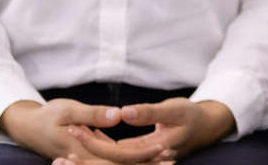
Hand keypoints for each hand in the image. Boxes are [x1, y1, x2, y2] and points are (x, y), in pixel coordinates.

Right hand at [0, 99, 151, 164]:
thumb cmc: (47, 116)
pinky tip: (147, 152)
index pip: (119, 158)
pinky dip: (129, 157)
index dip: (142, 155)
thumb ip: (93, 114)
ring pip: (119, 164)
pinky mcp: (90, 155)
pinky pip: (113, 159)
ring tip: (166, 158)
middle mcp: (88, 160)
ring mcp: (89, 159)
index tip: (164, 148)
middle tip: (172, 160)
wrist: (28, 127)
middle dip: (146, 164)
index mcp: (84, 151)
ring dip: (141, 162)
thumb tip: (118, 115)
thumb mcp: (68, 110)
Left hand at [57, 98, 235, 163]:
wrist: (207, 126)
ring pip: (112, 163)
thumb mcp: (174, 109)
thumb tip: (122, 113)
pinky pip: (118, 157)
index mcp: (156, 150)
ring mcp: (144, 160)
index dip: (94, 144)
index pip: (118, 153)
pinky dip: (102, 150)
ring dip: (89, 157)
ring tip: (66, 150)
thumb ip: (149, 113)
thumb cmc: (192, 115)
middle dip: (85, 159)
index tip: (74, 129)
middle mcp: (148, 160)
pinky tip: (89, 139)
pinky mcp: (142, 155)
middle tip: (59, 152)